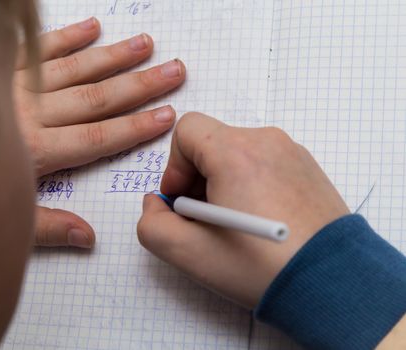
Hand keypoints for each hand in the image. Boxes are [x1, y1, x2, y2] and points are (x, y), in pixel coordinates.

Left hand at [14, 18, 185, 247]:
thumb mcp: (1, 218)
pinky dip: (67, 37)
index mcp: (35, 151)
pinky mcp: (1, 69)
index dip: (133, 128)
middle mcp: (30, 114)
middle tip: (173, 71)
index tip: (165, 117)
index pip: (96, 139)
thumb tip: (89, 239)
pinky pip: (38, 49)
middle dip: (138, 85)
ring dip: (112, 57)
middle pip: (94, 98)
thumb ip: (46, 228)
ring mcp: (15, 86)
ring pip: (74, 69)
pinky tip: (92, 28)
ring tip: (145, 46)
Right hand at [137, 113, 349, 307]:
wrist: (331, 283)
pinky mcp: (306, 168)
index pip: (187, 130)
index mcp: (235, 152)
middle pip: (212, 144)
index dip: (175, 165)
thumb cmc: (261, 266)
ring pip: (237, 155)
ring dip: (224, 184)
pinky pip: (264, 164)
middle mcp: (266, 142)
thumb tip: (157, 204)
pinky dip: (251, 186)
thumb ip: (151, 223)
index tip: (183, 199)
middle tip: (206, 219)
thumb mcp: (186, 253)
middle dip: (198, 179)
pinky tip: (258, 221)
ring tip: (235, 224)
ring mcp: (291, 153)